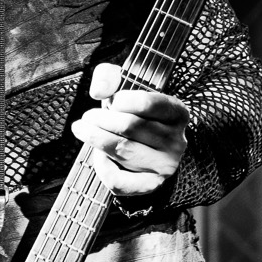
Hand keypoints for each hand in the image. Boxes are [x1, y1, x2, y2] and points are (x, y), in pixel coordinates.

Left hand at [70, 62, 188, 196]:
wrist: (146, 147)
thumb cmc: (133, 113)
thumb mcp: (125, 86)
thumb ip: (109, 77)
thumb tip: (98, 92)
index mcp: (177, 113)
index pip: (146, 102)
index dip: (120, 100)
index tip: (111, 101)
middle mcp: (176, 140)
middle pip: (129, 126)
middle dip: (100, 119)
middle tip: (88, 117)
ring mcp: (165, 165)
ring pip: (122, 150)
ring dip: (95, 138)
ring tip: (83, 129)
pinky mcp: (150, 184)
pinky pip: (119, 179)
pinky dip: (102, 167)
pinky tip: (98, 155)